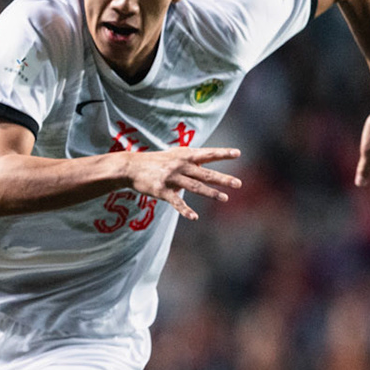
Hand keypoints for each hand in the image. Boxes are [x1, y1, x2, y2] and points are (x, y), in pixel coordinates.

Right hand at [124, 147, 242, 221]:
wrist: (131, 167)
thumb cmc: (155, 161)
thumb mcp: (173, 155)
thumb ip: (190, 161)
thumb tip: (205, 167)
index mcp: (184, 156)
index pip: (207, 154)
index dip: (222, 153)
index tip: (238, 153)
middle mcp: (180, 166)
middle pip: (205, 173)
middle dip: (222, 178)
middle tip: (238, 183)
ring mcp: (171, 178)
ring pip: (195, 187)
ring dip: (211, 193)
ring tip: (225, 198)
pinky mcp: (162, 191)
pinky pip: (176, 202)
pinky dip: (185, 210)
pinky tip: (194, 217)